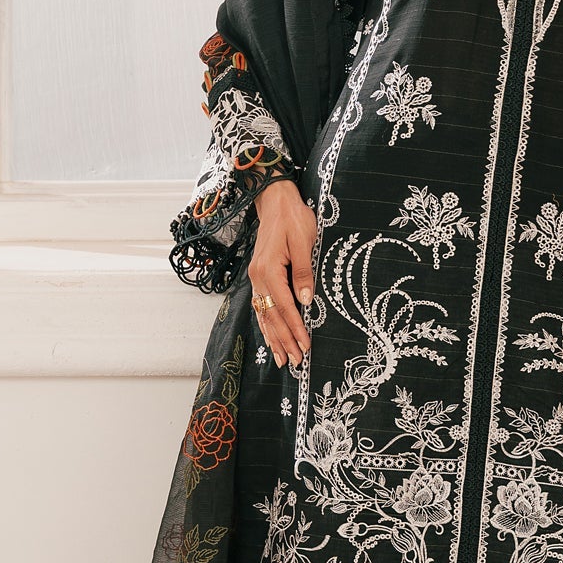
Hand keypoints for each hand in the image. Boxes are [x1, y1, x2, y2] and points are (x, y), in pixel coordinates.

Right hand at [247, 177, 316, 368]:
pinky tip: (270, 337)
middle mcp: (258, 277)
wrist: (274, 200)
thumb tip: (306, 301)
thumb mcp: (304, 242)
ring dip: (273, 337)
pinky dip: (266, 324)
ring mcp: (256, 277)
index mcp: (269, 270)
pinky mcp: (258, 275)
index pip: (285, 307)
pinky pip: (260, 306)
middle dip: (284, 340)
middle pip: (272, 316)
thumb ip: (304, 272)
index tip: (305, 346)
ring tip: (281, 358)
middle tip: (295, 362)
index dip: (295, 328)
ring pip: (263, 314)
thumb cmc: (293, 218)